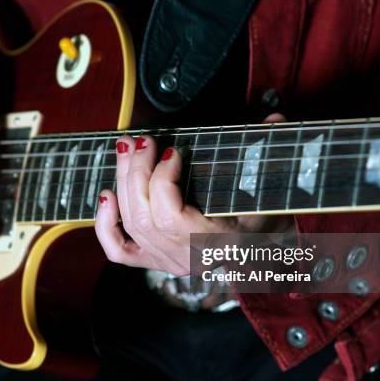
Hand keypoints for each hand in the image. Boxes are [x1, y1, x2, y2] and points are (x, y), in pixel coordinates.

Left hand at [95, 114, 293, 275]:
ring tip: (126, 150)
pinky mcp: (153, 261)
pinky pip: (118, 251)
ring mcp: (166, 261)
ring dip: (123, 182)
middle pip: (143, 217)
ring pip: (130, 224)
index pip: (169, 218)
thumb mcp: (266, 188)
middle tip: (140, 140)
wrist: (256, 245)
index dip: (161, 180)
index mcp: (213, 243)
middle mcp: (185, 257)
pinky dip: (105, 224)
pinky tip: (106, 195)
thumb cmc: (261, 216)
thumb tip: (274, 118)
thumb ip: (265, 154)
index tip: (171, 151)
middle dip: (136, 172)